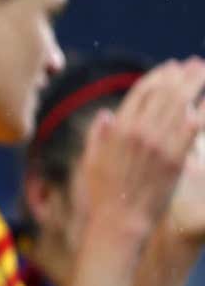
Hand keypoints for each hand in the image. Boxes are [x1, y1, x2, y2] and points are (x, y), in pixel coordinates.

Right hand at [76, 59, 204, 243]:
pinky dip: (204, 110)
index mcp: (117, 129)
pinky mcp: (174, 159)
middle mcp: (137, 131)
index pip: (141, 91)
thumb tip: (106, 115)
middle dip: (183, 74)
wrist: (119, 221)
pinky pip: (193, 127)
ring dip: (196, 84)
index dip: (159, 75)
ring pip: (181, 104)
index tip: (172, 66)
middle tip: (196, 64)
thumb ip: (98, 135)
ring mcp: (156, 144)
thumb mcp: (92, 160)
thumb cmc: (103, 194)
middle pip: (165, 92)